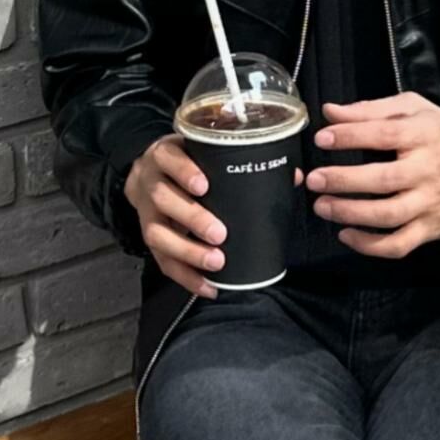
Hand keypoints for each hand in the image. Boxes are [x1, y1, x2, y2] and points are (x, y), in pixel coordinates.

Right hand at [125, 134, 304, 297]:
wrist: (148, 174)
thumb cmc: (187, 163)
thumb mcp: (204, 152)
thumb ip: (243, 162)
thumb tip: (293, 175)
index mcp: (165, 156)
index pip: (169, 159)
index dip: (184, 172)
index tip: (205, 186)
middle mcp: (151, 183)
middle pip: (163, 199)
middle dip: (192, 217)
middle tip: (220, 233)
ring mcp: (146, 213)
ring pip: (157, 234)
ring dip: (187, 251)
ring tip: (216, 262)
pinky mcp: (148, 238)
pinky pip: (162, 262)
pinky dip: (185, 277)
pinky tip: (208, 287)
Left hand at [305, 92, 439, 258]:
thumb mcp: (417, 111)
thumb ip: (373, 110)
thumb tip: (331, 111)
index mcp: (426, 135)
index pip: (385, 135)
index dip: (351, 136)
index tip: (323, 138)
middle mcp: (429, 171)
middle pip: (383, 179)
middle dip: (343, 180)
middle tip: (314, 179)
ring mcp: (430, 203)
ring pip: (388, 216)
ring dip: (351, 213)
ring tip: (322, 206)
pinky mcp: (431, 229)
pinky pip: (399, 244)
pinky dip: (370, 245)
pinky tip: (347, 235)